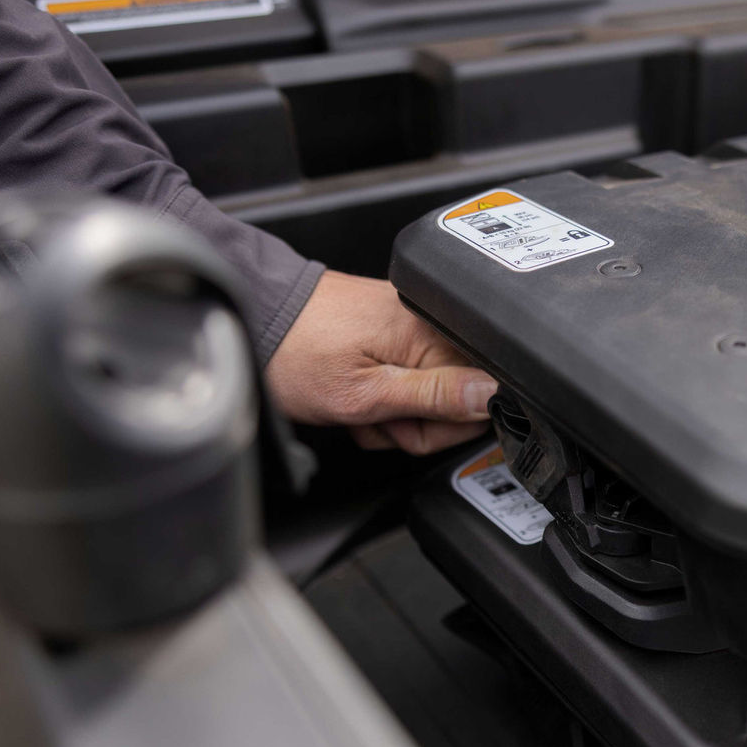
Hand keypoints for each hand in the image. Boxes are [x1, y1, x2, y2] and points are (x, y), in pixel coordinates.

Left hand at [266, 270, 495, 453]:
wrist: (253, 321)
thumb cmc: (295, 353)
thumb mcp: (365, 393)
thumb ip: (434, 398)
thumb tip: (493, 396)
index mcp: (434, 334)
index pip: (484, 396)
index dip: (448, 425)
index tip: (412, 424)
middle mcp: (431, 323)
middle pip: (460, 400)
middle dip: (417, 423)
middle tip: (377, 415)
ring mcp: (412, 326)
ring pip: (431, 397)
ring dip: (393, 415)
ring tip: (359, 404)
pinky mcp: (395, 331)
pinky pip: (410, 379)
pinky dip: (382, 396)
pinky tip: (357, 394)